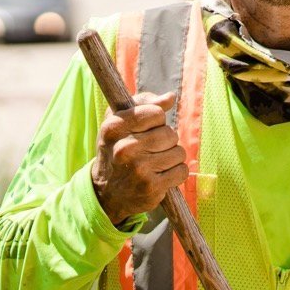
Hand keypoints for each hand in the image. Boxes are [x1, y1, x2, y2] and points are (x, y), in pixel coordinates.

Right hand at [91, 92, 185, 226]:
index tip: (148, 128)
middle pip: (170, 134)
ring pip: (179, 152)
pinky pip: (182, 171)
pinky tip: (161, 175)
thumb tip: (170, 98)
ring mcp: (138, 170)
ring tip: (156, 162)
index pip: (155, 113)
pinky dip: (176, 173)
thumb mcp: (120, 122)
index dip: (157, 120)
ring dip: (172, 157)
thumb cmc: (118, 148)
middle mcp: (124, 149)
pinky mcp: (152, 188)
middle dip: (166, 140)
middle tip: (152, 149)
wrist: (107, 192)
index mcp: (114, 128)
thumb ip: (144, 103)